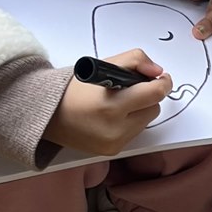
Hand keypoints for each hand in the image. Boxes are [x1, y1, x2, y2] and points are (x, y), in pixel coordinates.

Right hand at [44, 49, 172, 155]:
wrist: (48, 114)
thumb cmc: (74, 89)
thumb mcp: (103, 65)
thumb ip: (135, 61)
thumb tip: (157, 71)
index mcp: (111, 105)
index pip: (154, 94)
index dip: (163, 83)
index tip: (162, 77)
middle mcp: (115, 128)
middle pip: (153, 108)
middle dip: (146, 96)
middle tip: (130, 89)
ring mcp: (114, 143)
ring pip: (146, 122)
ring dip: (139, 110)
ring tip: (117, 103)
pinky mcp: (112, 151)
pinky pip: (134, 133)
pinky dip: (129, 123)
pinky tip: (112, 116)